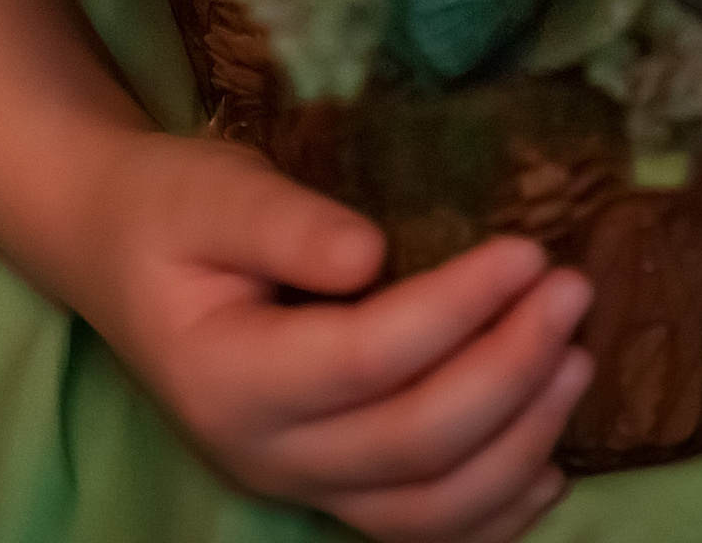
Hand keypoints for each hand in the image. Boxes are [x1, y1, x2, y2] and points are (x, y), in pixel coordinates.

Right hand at [75, 130, 592, 538]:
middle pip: (412, 443)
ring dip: (518, 445)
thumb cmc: (171, 211)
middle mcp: (267, 453)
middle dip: (510, 372)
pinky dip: (494, 512)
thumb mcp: (212, 191)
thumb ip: (282, 222)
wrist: (121, 256)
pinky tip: (550, 465)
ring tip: (580, 361)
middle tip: (574, 292)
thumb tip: (369, 252)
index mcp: (231, 377)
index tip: (528, 250)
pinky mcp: (331, 486)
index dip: (457, 311)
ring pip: (427, 509)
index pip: (366, 360)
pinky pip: (422, 530)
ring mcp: (301, 483)